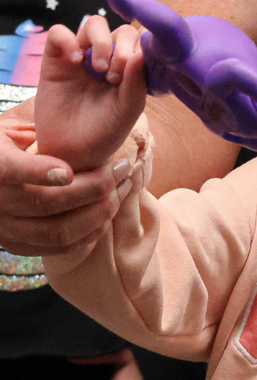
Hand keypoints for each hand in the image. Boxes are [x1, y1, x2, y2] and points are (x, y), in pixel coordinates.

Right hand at [0, 99, 132, 255]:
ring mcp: (6, 229)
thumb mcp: (7, 132)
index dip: (40, 172)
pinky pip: (61, 247)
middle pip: (49, 202)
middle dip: (94, 187)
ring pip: (60, 231)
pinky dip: (90, 233)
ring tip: (120, 192)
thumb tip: (73, 136)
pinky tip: (106, 214)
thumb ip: (35, 133)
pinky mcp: (18, 246)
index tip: (69, 171)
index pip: (9, 170)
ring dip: (99, 213)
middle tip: (121, 170)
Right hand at [35, 23, 145, 171]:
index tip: (134, 73)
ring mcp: (82, 56)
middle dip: (122, 47)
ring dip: (101, 40)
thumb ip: (137, 82)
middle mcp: (109, 59)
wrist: (72, 151)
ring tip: (98, 68)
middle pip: (121, 29)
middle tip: (114, 76)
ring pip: (94, 24)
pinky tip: (75, 61)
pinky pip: (60, 32)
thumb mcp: (127, 110)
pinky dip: (68, 39)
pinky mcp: (56, 58)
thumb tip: (142, 52)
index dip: (142, 48)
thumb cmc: (104, 132)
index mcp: (131, 70)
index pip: (142, 42)